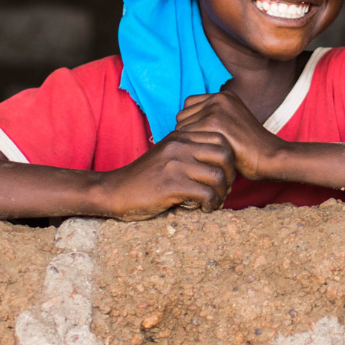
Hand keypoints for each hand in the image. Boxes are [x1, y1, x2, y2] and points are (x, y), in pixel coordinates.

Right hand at [92, 130, 235, 219]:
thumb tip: (222, 164)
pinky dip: (211, 203)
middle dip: (230, 175)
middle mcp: (180, 145)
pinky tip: (205, 209)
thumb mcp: (168, 155)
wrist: (114, 191)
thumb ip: (190, 152)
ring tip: (215, 202)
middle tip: (224, 190)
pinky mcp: (171, 185)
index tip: (224, 176)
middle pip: (225, 155)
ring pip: (218, 175)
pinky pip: (206, 193)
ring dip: (222, 192)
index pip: (221, 139)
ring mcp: (176, 164)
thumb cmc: (144, 177)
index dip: (229, 159)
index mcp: (181, 136)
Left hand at [173, 90, 284, 181]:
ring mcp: (217, 108)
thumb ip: (212, 118)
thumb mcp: (232, 124)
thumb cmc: (249, 148)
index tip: (200, 140)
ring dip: (187, 144)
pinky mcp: (214, 122)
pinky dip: (190, 150)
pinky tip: (203, 159)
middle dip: (187, 134)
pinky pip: (186, 137)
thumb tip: (180, 128)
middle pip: (181, 116)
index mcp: (224, 95)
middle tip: (200, 150)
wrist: (269, 156)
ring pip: (181, 128)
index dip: (190, 123)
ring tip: (202, 155)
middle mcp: (219, 97)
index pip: (188, 105)